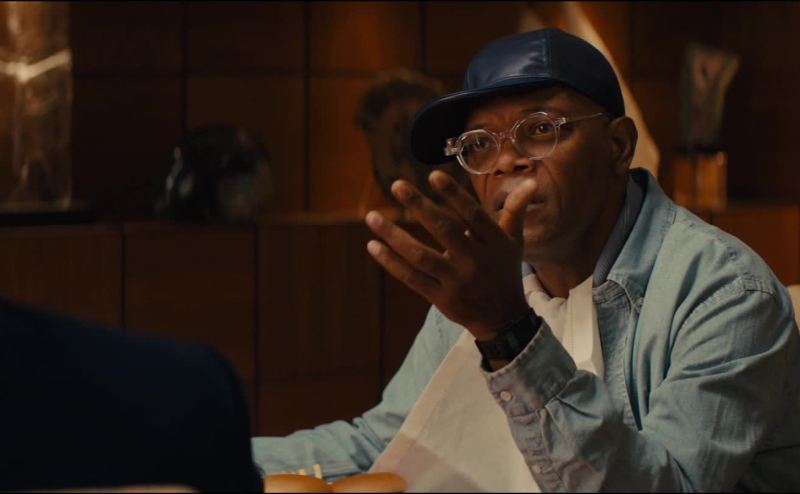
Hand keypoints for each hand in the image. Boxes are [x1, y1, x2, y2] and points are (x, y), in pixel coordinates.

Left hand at [364, 170, 538, 340]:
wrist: (503, 318)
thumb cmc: (504, 272)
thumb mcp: (513, 242)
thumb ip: (514, 211)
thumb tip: (531, 181)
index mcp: (493, 243)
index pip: (472, 215)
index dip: (454, 195)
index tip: (433, 176)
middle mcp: (474, 260)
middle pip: (443, 230)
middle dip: (419, 206)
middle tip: (397, 184)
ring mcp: (456, 281)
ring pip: (420, 256)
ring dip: (393, 236)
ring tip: (372, 216)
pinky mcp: (440, 297)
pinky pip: (411, 278)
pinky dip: (391, 262)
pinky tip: (373, 246)